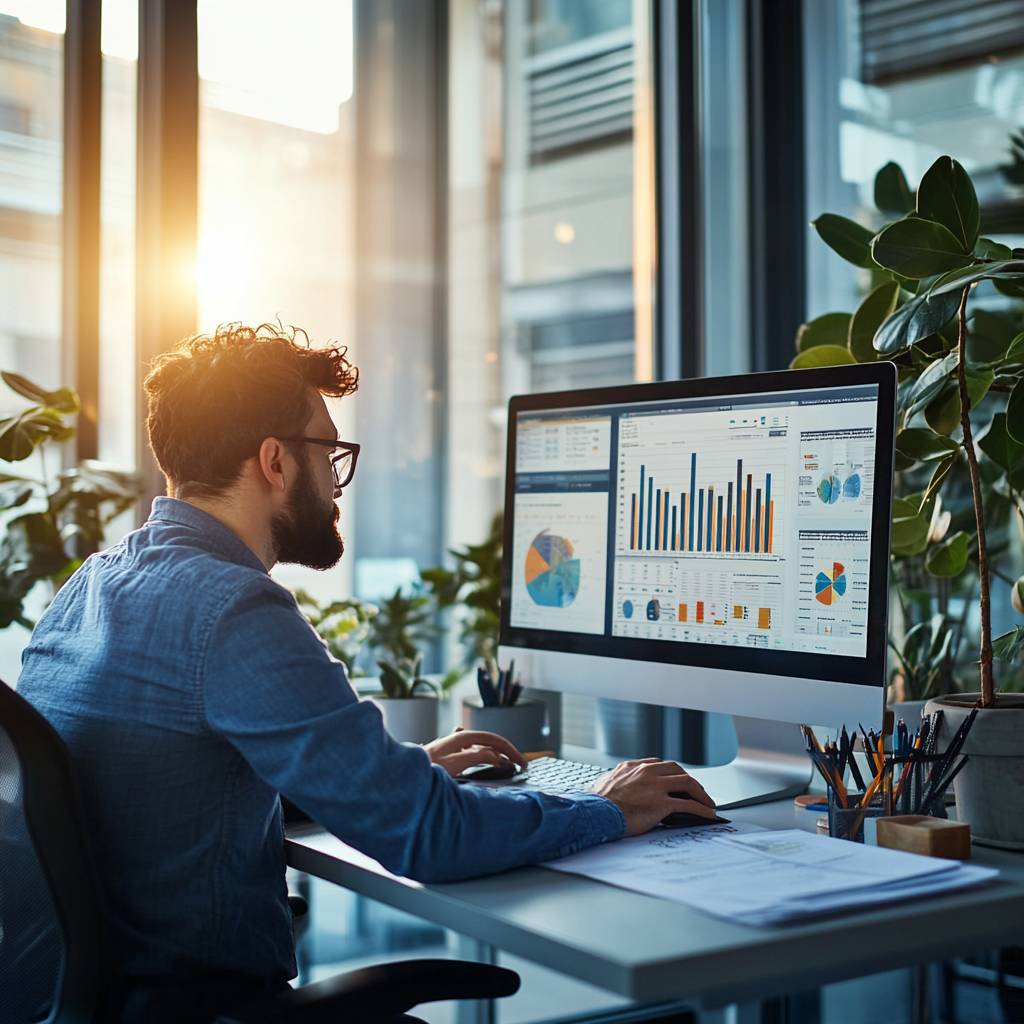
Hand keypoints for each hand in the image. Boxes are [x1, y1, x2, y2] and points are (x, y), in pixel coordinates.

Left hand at [424, 728, 527, 777]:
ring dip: (498, 755)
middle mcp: (458, 741)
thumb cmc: (424, 771)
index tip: (521, 763)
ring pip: (483, 749)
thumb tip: (496, 756)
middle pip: (490, 742)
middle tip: (521, 766)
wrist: (402, 777)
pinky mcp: (449, 759)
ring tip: (510, 766)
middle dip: (507, 752)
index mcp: (461, 739)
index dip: (510, 750)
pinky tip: (488, 767)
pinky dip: (486, 760)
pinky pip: (474, 756)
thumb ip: (476, 757)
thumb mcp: (453, 764)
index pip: (493, 740)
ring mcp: (454, 749)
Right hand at [592, 758, 716, 835]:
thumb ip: (619, 781)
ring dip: (701, 794)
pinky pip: (689, 805)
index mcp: (633, 766)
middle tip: (698, 791)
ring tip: (708, 803)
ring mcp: (655, 786)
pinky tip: (708, 815)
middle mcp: (647, 772)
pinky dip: (702, 809)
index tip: (678, 781)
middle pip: (678, 770)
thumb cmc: (598, 803)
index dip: (673, 773)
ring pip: (687, 784)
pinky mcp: (661, 803)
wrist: (595, 813)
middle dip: (690, 781)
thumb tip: (619, 787)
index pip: (660, 764)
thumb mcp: (607, 783)